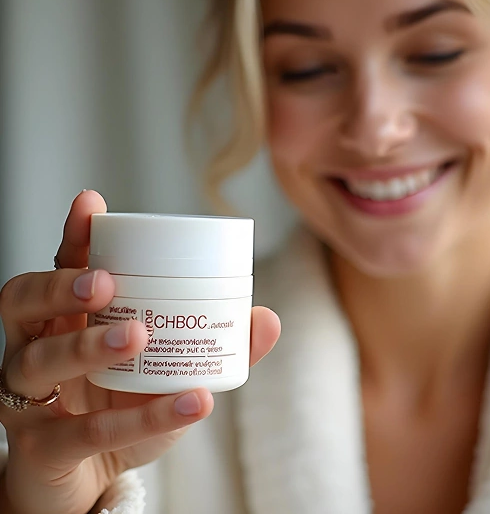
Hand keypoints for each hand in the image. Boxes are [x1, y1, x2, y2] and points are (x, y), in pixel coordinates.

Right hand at [0, 191, 280, 513]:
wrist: (93, 484)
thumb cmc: (124, 412)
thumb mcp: (168, 373)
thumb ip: (215, 345)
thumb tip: (265, 318)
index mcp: (66, 319)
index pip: (60, 266)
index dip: (73, 236)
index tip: (92, 205)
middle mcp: (37, 349)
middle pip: (22, 302)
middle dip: (59, 285)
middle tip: (105, 281)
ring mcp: (29, 401)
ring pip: (37, 363)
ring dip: (86, 346)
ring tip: (136, 335)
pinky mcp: (41, 451)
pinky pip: (84, 433)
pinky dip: (143, 418)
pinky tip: (191, 404)